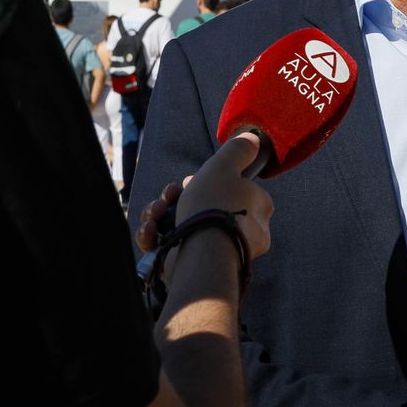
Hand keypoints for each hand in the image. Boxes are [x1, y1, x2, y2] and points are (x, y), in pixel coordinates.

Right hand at [135, 134, 274, 278]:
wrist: (202, 252)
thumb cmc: (216, 205)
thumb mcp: (226, 165)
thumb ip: (238, 150)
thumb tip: (254, 139)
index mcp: (256, 210)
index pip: (231, 190)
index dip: (205, 182)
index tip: (188, 181)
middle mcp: (243, 233)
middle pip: (203, 207)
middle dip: (175, 199)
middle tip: (168, 197)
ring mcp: (216, 252)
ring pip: (184, 227)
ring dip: (161, 216)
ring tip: (156, 214)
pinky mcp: (193, 267)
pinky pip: (172, 247)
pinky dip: (156, 237)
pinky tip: (151, 231)